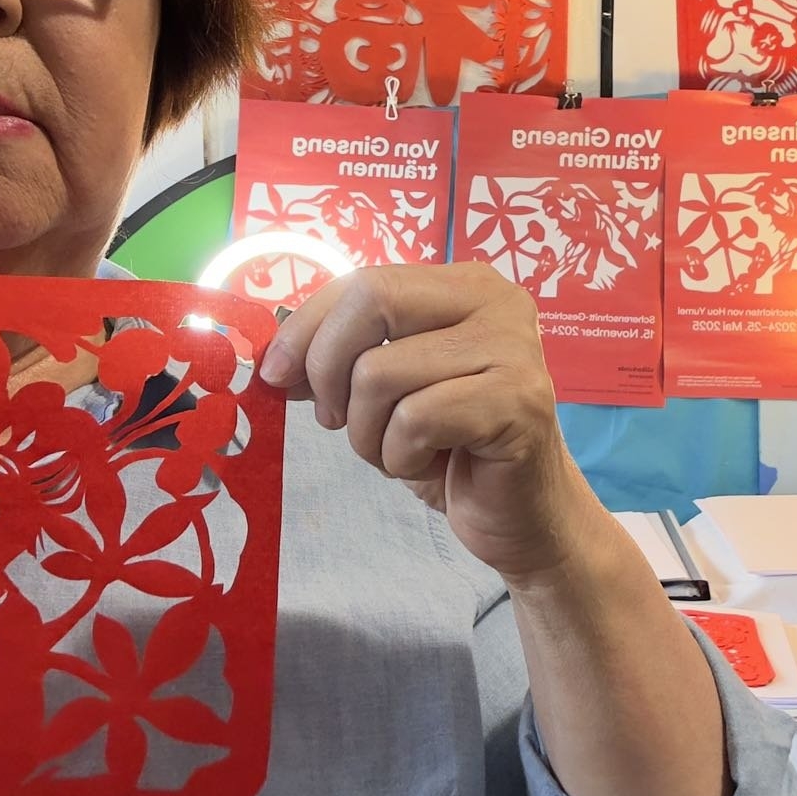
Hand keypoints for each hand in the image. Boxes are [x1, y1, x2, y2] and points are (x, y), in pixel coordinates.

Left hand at [258, 263, 603, 585]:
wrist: (523, 516)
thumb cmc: (451, 448)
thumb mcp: (386, 393)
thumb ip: (339, 360)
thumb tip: (274, 358)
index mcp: (463, 284)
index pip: (363, 280)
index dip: (306, 325)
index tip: (275, 373)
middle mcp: (496, 301)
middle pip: (371, 301)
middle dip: (328, 368)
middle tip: (332, 418)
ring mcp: (514, 349)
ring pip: (380, 372)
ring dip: (367, 432)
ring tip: (399, 450)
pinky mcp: (518, 402)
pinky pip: (414, 420)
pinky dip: (400, 457)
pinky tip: (430, 465)